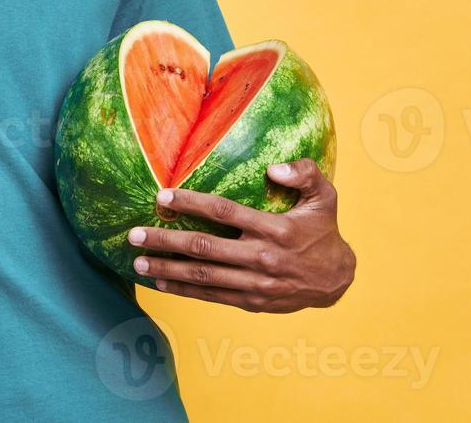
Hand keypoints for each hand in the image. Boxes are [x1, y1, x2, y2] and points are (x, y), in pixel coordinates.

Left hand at [127, 159, 355, 312]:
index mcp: (275, 229)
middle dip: (166, 240)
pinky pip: (212, 295)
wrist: (336, 279)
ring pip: (204, 276)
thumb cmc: (323, 230)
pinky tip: (160, 283)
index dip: (191, 203)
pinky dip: (184, 290)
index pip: (225, 212)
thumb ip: (304, 174)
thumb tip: (273, 168)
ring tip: (137, 261)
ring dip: (167, 269)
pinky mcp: (252, 301)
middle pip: (205, 248)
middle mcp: (262, 257)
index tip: (163, 197)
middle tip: (134, 234)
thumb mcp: (324, 196)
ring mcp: (256, 283)